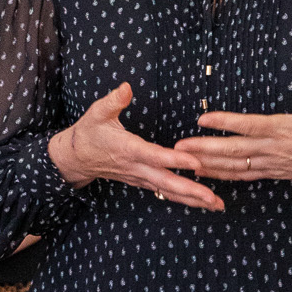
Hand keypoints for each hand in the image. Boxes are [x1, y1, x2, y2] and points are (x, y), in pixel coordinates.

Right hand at [49, 82, 223, 211]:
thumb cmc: (88, 133)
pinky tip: (201, 202)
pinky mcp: (141, 181)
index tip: (195, 162)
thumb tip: (127, 87)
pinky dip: (183, 198)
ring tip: (217, 205)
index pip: (154, 155)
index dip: (175, 159)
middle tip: (214, 198)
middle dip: (191, 190)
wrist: (75, 158)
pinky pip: (164, 192)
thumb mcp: (96, 112)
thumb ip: (113, 100)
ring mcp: (139, 177)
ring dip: (193, 199)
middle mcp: (136, 167)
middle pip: (166, 182)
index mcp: (128, 149)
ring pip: (168, 191)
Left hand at [175, 60, 291, 200]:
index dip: (225, 122)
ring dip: (208, 163)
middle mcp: (272, 149)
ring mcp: (269, 163)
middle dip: (206, 148)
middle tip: (180, 145)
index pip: (249, 126)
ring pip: (234, 166)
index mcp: (282, 130)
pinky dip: (220, 174)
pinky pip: (241, 176)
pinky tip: (202, 171)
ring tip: (183, 159)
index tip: (202, 119)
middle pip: (234, 150)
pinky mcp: (269, 173)